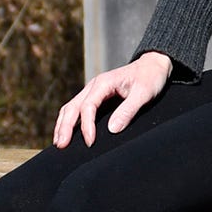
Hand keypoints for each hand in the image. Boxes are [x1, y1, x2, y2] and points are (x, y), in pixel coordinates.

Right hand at [53, 51, 172, 147]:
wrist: (153, 66)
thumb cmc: (150, 78)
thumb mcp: (144, 93)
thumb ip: (128, 110)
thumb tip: (112, 129)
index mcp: (103, 83)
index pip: (88, 106)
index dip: (87, 126)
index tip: (90, 142)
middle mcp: (93, 86)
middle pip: (72, 107)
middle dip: (65, 127)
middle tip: (61, 146)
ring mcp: (92, 91)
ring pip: (71, 108)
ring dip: (63, 125)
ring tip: (59, 143)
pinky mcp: (95, 97)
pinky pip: (77, 109)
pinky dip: (69, 121)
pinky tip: (67, 134)